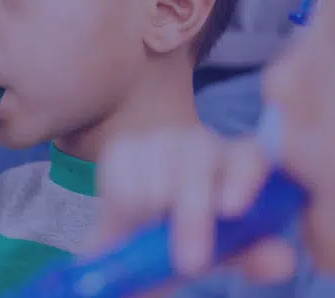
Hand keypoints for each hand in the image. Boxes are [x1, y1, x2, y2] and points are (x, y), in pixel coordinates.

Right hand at [92, 129, 296, 286]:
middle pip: (199, 160)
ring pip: (158, 169)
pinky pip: (122, 176)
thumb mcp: (224, 253)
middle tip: (190, 262)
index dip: (242, 178)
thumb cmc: (190, 241)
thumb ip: (253, 255)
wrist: (136, 244)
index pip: (248, 156)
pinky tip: (132, 219)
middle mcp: (201, 143)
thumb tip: (281, 261)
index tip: (232, 211)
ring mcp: (160, 141)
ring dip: (154, 211)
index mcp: (239, 162)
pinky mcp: (123, 148)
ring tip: (153, 236)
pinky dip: (124, 206)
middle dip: (193, 214)